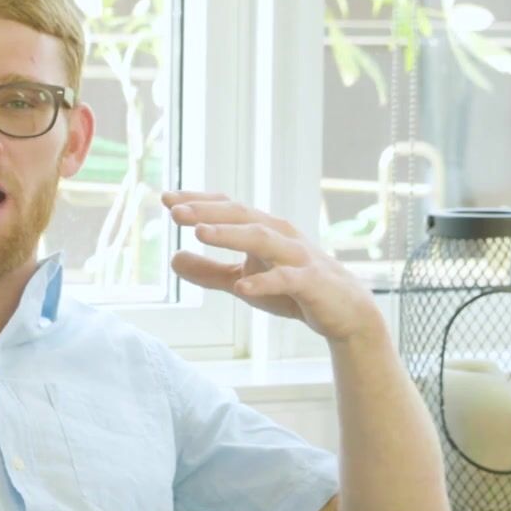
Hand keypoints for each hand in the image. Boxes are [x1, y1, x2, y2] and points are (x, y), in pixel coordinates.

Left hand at [163, 191, 381, 343]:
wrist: (344, 312)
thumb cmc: (291, 291)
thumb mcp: (243, 281)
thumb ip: (209, 271)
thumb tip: (172, 258)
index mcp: (262, 230)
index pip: (227, 208)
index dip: (198, 201)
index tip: (166, 198)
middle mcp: (279, 234)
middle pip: (240, 215)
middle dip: (207, 211)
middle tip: (174, 211)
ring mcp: (296, 256)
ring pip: (261, 238)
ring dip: (230, 234)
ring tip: (200, 233)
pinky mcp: (310, 282)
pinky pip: (285, 279)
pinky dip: (263, 282)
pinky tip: (240, 288)